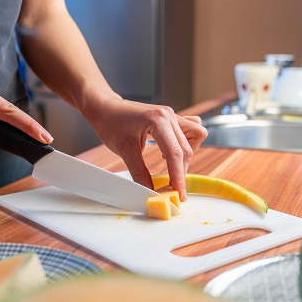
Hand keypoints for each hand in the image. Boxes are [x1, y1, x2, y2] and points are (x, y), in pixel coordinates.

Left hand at [82, 96, 206, 200]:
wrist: (106, 108)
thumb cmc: (111, 124)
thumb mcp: (124, 151)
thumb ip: (140, 173)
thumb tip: (150, 192)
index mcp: (158, 120)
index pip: (175, 154)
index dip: (178, 177)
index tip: (179, 194)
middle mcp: (169, 115)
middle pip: (186, 149)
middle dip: (180, 171)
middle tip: (170, 186)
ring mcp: (172, 115)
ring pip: (195, 137)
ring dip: (186, 155)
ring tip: (169, 163)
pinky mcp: (171, 117)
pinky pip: (191, 129)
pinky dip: (186, 143)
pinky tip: (170, 150)